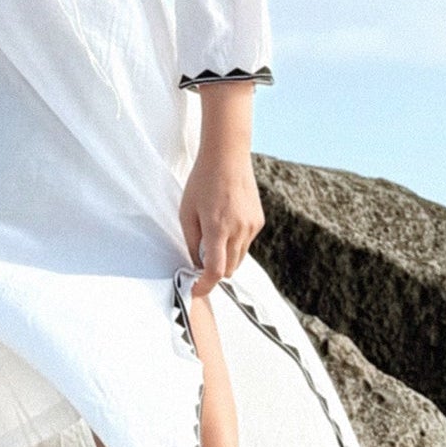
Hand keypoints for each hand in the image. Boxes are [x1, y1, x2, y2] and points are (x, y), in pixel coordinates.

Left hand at [179, 153, 264, 294]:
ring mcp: (251, 226)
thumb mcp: (187, 212)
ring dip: (225, 257)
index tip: (196, 290)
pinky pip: (246, 243)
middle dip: (214, 271)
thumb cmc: (202, 182)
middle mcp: (239, 230)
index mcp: (217, 228)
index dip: (205, 286)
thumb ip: (192, 242)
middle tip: (200, 260)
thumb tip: (197, 264)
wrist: (227, 157)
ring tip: (212, 236)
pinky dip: (235, 243)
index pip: (215, 271)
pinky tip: (225, 223)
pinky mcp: (258, 221)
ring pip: (239, 258)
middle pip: (229, 269)